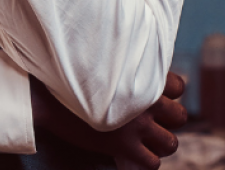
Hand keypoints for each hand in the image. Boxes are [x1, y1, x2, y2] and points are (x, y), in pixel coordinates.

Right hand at [32, 72, 186, 169]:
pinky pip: (152, 162)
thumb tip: (133, 72)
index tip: (155, 96)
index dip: (170, 93)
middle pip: (179, 117)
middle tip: (149, 121)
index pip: (179, 86)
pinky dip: (144, 161)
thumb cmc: (68, 76)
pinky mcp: (124, 147)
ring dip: (160, 143)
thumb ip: (124, 70)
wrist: (44, 95)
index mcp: (142, 77)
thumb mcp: (100, 64)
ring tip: (144, 141)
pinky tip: (131, 154)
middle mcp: (146, 101)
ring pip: (171, 143)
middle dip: (168, 121)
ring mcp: (137, 126)